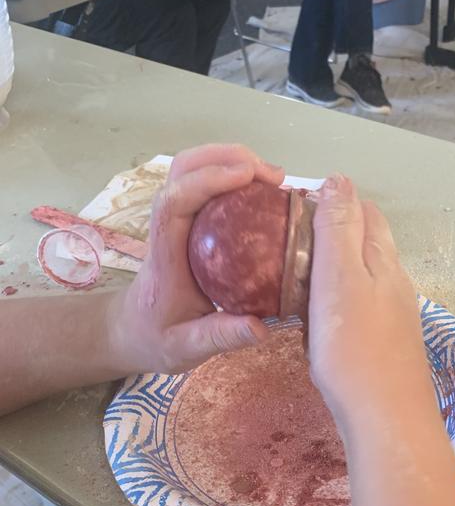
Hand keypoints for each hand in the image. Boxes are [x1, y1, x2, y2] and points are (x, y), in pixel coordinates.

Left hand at [109, 144, 284, 374]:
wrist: (131, 332)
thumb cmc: (156, 338)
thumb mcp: (186, 348)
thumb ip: (221, 338)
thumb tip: (260, 328)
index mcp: (165, 256)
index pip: (175, 202)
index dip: (208, 180)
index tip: (248, 177)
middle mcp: (166, 228)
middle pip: (183, 169)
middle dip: (226, 157)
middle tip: (272, 175)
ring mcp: (174, 221)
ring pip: (192, 169)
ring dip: (230, 160)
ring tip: (272, 178)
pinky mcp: (186, 222)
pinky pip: (205, 185)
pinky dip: (232, 175)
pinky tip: (261, 191)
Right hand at [309, 176, 435, 433]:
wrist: (386, 420)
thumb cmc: (356, 349)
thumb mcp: (340, 279)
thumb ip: (338, 230)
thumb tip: (338, 179)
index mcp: (383, 261)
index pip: (364, 211)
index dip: (334, 200)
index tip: (293, 207)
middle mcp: (395, 283)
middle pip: (368, 244)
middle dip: (335, 233)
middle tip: (288, 242)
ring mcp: (395, 317)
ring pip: (365, 279)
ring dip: (336, 270)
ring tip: (297, 278)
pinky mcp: (387, 346)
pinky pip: (360, 310)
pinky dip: (339, 304)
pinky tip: (320, 322)